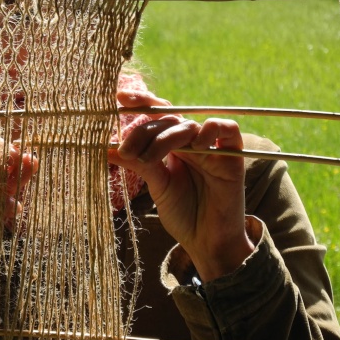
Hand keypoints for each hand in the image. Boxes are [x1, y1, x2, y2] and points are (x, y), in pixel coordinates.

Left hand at [108, 87, 254, 281]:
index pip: (157, 115)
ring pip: (188, 125)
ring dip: (166, 137)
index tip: (119, 97)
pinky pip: (227, 129)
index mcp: (171, 146)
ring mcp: (211, 147)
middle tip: (126, 152)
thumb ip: (138, 164)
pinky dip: (211, 129)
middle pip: (167, 120)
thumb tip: (107, 148)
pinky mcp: (232, 156)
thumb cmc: (183, 214)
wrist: (207, 242)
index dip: (142, 102)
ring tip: (149, 159)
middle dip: (143, 132)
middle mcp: (190, 143)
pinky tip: (196, 144)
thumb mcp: (157, 185)